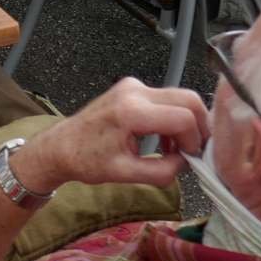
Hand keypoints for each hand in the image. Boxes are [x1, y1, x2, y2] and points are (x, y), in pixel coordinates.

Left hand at [14, 78, 206, 191]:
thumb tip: (187, 163)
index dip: (195, 141)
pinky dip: (173, 118)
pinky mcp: (132, 88)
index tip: (191, 159)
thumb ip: (163, 171)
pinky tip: (164, 141)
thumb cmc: (86, 160)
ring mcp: (133, 86)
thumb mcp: (126, 174)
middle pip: (188, 99)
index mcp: (131, 111)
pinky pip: (165, 99)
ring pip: (179, 97)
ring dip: (186, 124)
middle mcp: (134, 91)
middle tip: (195, 151)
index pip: (184, 118)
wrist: (60, 146)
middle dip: (199, 127)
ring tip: (177, 150)